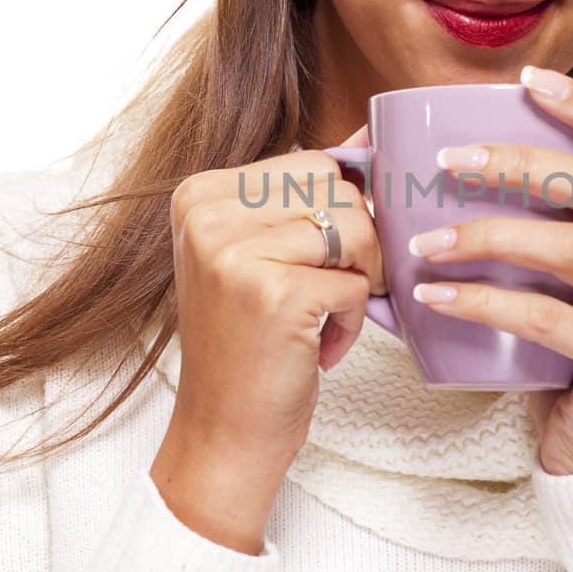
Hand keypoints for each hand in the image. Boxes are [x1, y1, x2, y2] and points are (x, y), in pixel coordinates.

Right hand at [151, 130, 384, 550]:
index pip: (313, 162)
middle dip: (361, 243)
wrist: (224, 431)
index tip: (333, 255)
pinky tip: (322, 346)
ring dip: (362, 280)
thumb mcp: (260, 253)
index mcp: (201, 193)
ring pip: (355, 229)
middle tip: (341, 288)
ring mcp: (234, 252)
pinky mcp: (272, 293)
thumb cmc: (252, 342)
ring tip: (329, 316)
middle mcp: (207, 215)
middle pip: (338, 189)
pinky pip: (356, 284)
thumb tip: (371, 139)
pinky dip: (354, 320)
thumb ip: (303, 196)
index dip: (346, 207)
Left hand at [410, 70, 572, 476]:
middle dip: (521, 162)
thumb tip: (428, 170)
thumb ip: (534, 221)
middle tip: (449, 160)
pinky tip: (434, 297)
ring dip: (489, 237)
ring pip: (571, 250)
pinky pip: (546, 319)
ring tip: (425, 240)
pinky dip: (483, 303)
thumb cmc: (570, 345)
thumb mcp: (563, 276)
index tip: (529, 81)